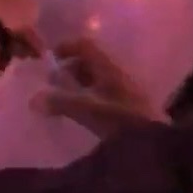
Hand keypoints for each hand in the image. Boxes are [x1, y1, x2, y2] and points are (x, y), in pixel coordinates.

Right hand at [31, 38, 168, 139]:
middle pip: (90, 63)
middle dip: (69, 71)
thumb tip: (32, 99)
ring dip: (79, 88)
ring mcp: (126, 93)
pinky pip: (105, 98)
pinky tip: (83, 118)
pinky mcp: (131, 111)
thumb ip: (60, 103)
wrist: (161, 146)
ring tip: (64, 104)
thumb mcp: (88, 110)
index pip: (85, 45)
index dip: (66, 47)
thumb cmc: (124, 120)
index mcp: (108, 67)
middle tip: (52, 86)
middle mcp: (117, 75)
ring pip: (97, 81)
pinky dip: (90, 102)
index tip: (49, 60)